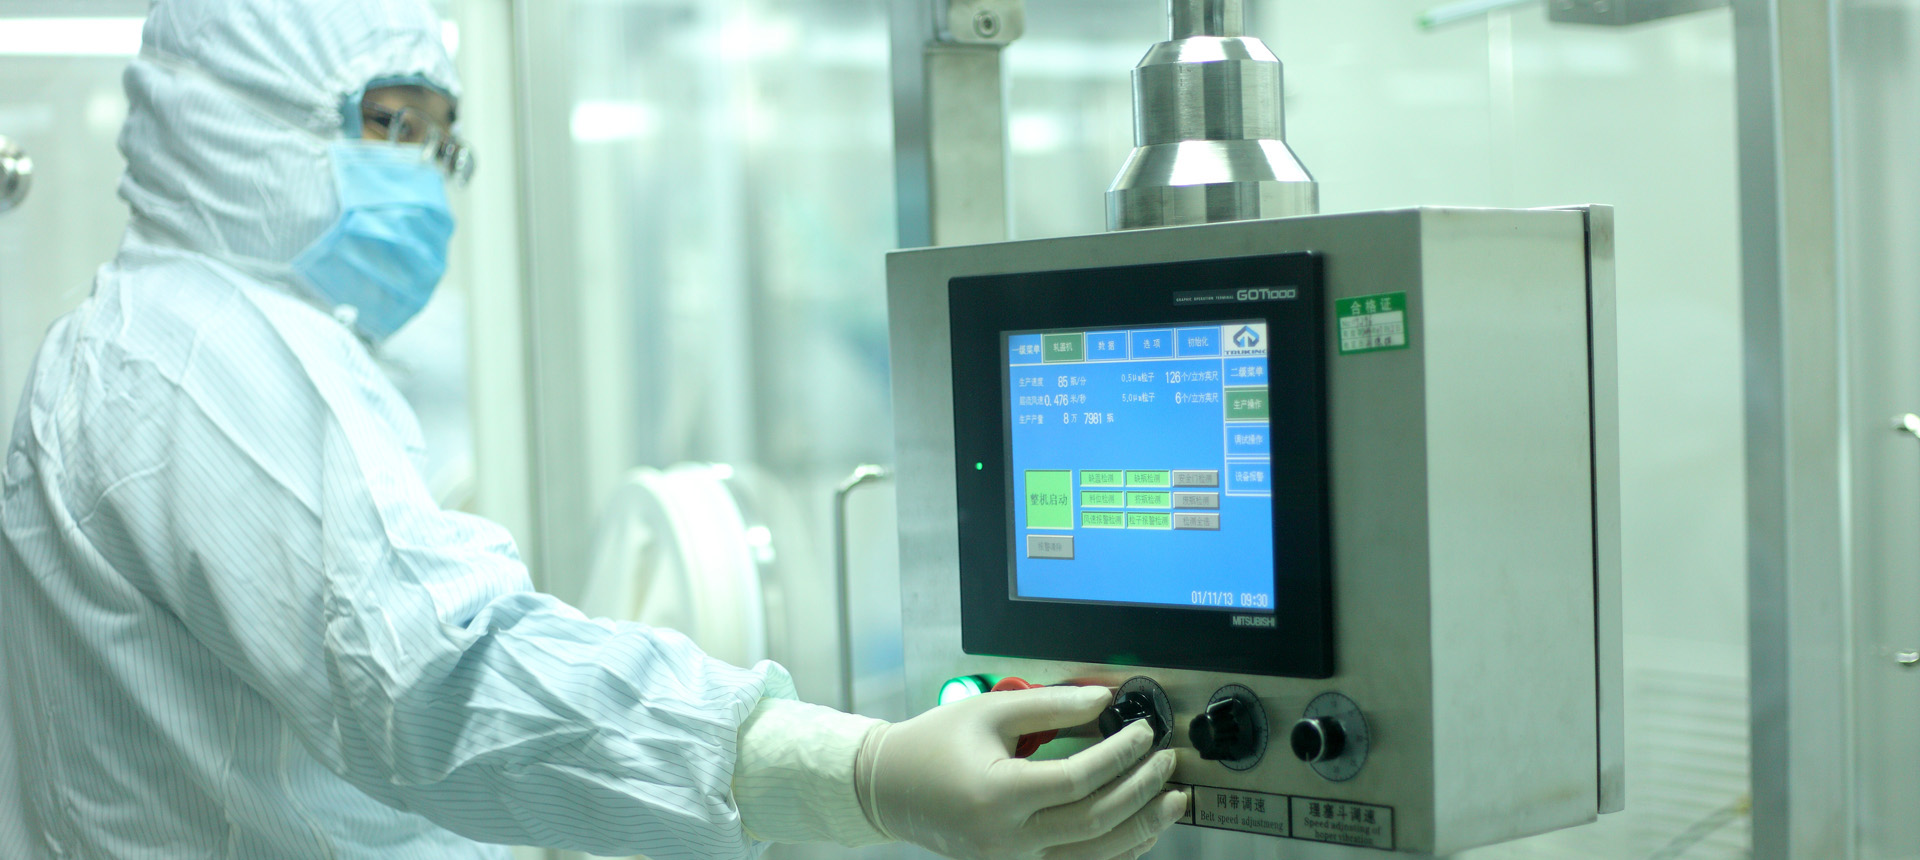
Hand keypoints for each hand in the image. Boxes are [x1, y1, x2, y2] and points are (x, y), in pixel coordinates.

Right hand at [856, 685, 1187, 859]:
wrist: (889, 788)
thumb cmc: (933, 744)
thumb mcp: (989, 710)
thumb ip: (1052, 705)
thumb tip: (1106, 699)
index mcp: (997, 795)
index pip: (1079, 780)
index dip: (1121, 755)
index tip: (1144, 731)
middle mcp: (1007, 838)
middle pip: (1095, 822)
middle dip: (1142, 790)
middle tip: (1167, 760)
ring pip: (1094, 854)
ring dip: (1141, 827)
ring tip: (1173, 800)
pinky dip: (1116, 849)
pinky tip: (1141, 828)